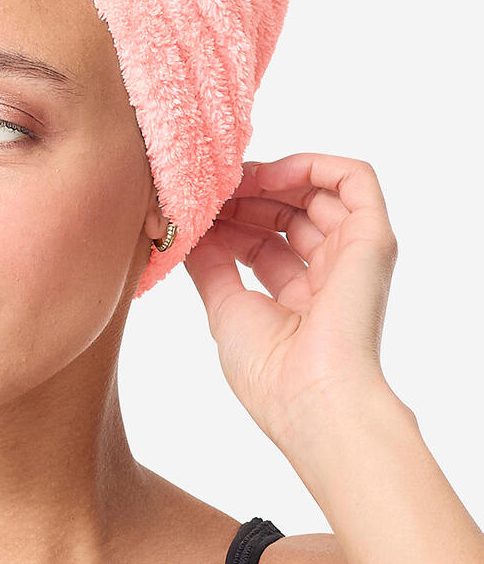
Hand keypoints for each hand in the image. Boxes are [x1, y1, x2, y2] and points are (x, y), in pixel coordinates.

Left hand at [183, 153, 398, 448]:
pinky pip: (356, 180)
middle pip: (286, 214)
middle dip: (245, 197)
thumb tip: (190, 233)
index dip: (228, 221)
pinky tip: (271, 174)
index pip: (261, 242)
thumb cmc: (269, 371)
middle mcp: (327, 275)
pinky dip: (314, 164)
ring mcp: (352, 255)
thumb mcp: (224, 308)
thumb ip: (210, 265)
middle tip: (211, 190)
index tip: (196, 211)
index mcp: (296, 299)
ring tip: (232, 181)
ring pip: (318, 192)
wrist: (313, 399)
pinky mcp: (373, 238)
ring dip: (271, 177)